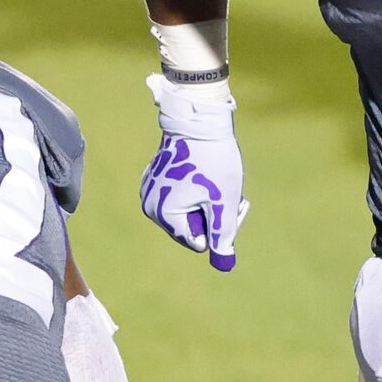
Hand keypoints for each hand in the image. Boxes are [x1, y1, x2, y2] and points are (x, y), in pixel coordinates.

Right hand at [141, 75, 248, 269]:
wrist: (198, 118)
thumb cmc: (213, 160)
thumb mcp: (224, 201)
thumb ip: (223, 235)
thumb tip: (224, 263)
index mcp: (163, 214)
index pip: (199, 242)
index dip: (220, 227)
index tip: (232, 205)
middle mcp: (149, 205)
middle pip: (190, 228)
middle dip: (213, 215)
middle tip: (232, 195)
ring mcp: (150, 190)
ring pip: (186, 213)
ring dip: (206, 204)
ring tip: (216, 181)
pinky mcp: (155, 178)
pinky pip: (179, 197)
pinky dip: (195, 191)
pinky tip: (203, 172)